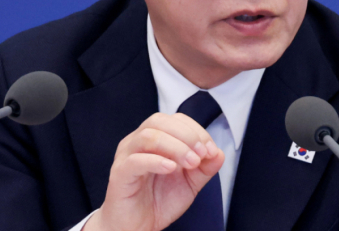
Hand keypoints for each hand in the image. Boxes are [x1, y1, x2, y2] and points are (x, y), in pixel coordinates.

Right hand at [84, 112, 224, 230]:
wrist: (138, 227)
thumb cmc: (159, 201)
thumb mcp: (190, 183)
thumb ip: (205, 168)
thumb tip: (219, 153)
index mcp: (155, 138)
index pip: (175, 119)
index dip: (196, 130)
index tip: (210, 150)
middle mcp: (138, 141)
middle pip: (159, 120)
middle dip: (186, 135)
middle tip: (201, 155)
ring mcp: (126, 156)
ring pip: (148, 136)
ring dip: (175, 147)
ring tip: (190, 162)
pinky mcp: (119, 174)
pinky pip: (135, 160)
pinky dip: (156, 161)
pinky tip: (171, 168)